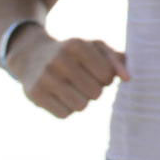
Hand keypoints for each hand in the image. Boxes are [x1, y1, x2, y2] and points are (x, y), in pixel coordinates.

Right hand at [8, 29, 129, 118]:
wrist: (31, 56)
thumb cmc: (72, 53)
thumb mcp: (95, 48)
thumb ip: (115, 60)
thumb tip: (127, 78)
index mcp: (76, 45)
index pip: (106, 76)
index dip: (105, 78)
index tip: (94, 73)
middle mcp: (58, 60)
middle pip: (95, 93)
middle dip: (93, 91)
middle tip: (82, 83)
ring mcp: (44, 78)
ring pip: (80, 106)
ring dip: (81, 101)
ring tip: (72, 91)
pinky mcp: (34, 94)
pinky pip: (64, 114)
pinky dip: (66, 109)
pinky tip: (59, 98)